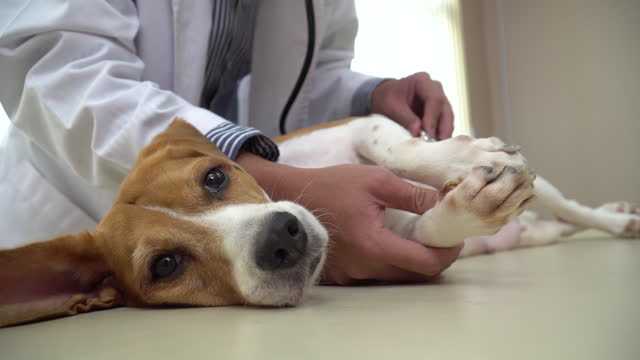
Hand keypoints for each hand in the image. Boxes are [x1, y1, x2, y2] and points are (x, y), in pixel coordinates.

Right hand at [236, 153, 462, 284]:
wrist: (290, 197)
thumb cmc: (331, 186)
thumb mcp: (376, 181)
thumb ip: (411, 195)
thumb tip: (441, 202)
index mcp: (374, 246)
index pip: (425, 263)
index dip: (447, 254)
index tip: (455, 238)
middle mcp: (364, 269)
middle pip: (413, 275)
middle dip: (434, 258)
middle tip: (442, 236)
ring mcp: (352, 275)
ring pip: (396, 277)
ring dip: (414, 261)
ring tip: (421, 236)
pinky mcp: (343, 275)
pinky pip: (377, 274)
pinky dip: (392, 261)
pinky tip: (394, 240)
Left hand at [371, 72, 453, 139]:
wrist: (385, 98)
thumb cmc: (386, 99)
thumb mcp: (391, 107)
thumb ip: (405, 118)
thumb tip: (418, 132)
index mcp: (422, 81)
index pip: (435, 99)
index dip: (433, 118)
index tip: (429, 135)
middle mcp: (435, 89)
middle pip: (445, 110)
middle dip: (443, 129)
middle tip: (437, 147)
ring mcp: (439, 100)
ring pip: (448, 119)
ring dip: (443, 134)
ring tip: (436, 149)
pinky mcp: (439, 113)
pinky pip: (443, 125)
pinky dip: (440, 135)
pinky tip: (434, 147)